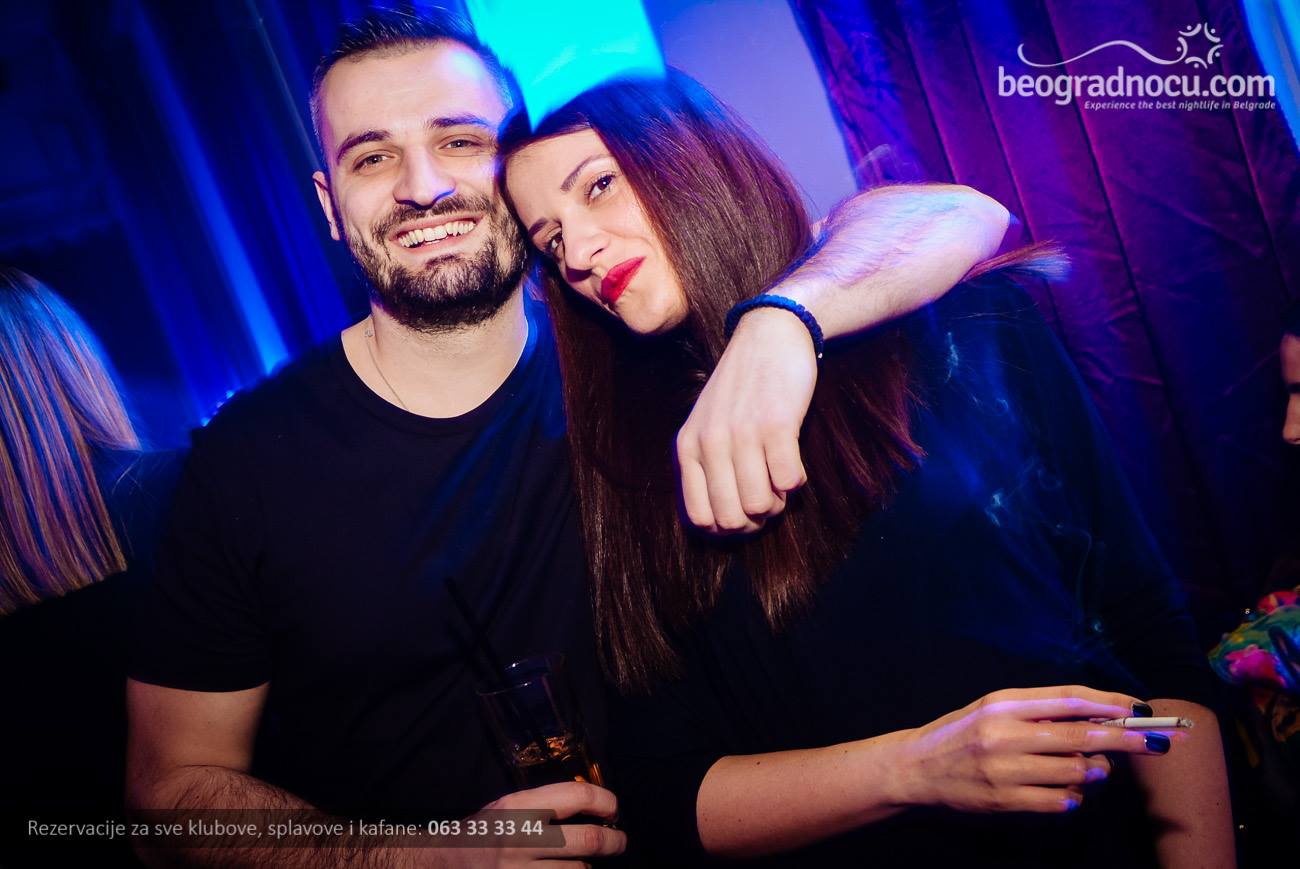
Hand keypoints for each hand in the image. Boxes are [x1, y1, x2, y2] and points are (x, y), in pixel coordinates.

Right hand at [435, 782, 625, 867]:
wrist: (442, 862)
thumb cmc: (482, 832)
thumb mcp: (509, 806)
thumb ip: (546, 805)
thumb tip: (592, 806)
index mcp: (520, 806)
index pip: (578, 796)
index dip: (606, 802)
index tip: (613, 810)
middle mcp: (521, 838)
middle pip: (589, 840)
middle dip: (614, 842)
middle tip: (620, 842)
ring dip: (587, 868)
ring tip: (581, 862)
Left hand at [676, 308, 816, 533]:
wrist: (770, 336)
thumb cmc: (742, 389)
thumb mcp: (707, 426)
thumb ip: (706, 469)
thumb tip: (725, 524)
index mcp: (688, 447)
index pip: (700, 519)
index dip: (728, 527)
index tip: (745, 511)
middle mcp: (710, 442)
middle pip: (732, 519)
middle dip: (756, 519)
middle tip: (768, 495)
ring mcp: (742, 433)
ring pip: (760, 506)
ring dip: (778, 501)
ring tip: (779, 476)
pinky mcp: (777, 423)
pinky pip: (789, 482)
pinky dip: (796, 480)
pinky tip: (793, 459)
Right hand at [890, 686, 1177, 813]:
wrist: (916, 768)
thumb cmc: (962, 734)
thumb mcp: (994, 710)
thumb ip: (1039, 711)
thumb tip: (1098, 717)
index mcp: (1004, 704)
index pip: (1068, 699)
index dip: (1109, 703)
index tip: (1140, 709)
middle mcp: (1005, 733)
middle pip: (1081, 736)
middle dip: (1126, 739)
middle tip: (1158, 743)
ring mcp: (1005, 769)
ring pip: (1074, 772)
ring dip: (1093, 773)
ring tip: (1090, 770)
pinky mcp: (1004, 800)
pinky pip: (1059, 802)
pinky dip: (1073, 798)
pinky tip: (1068, 792)